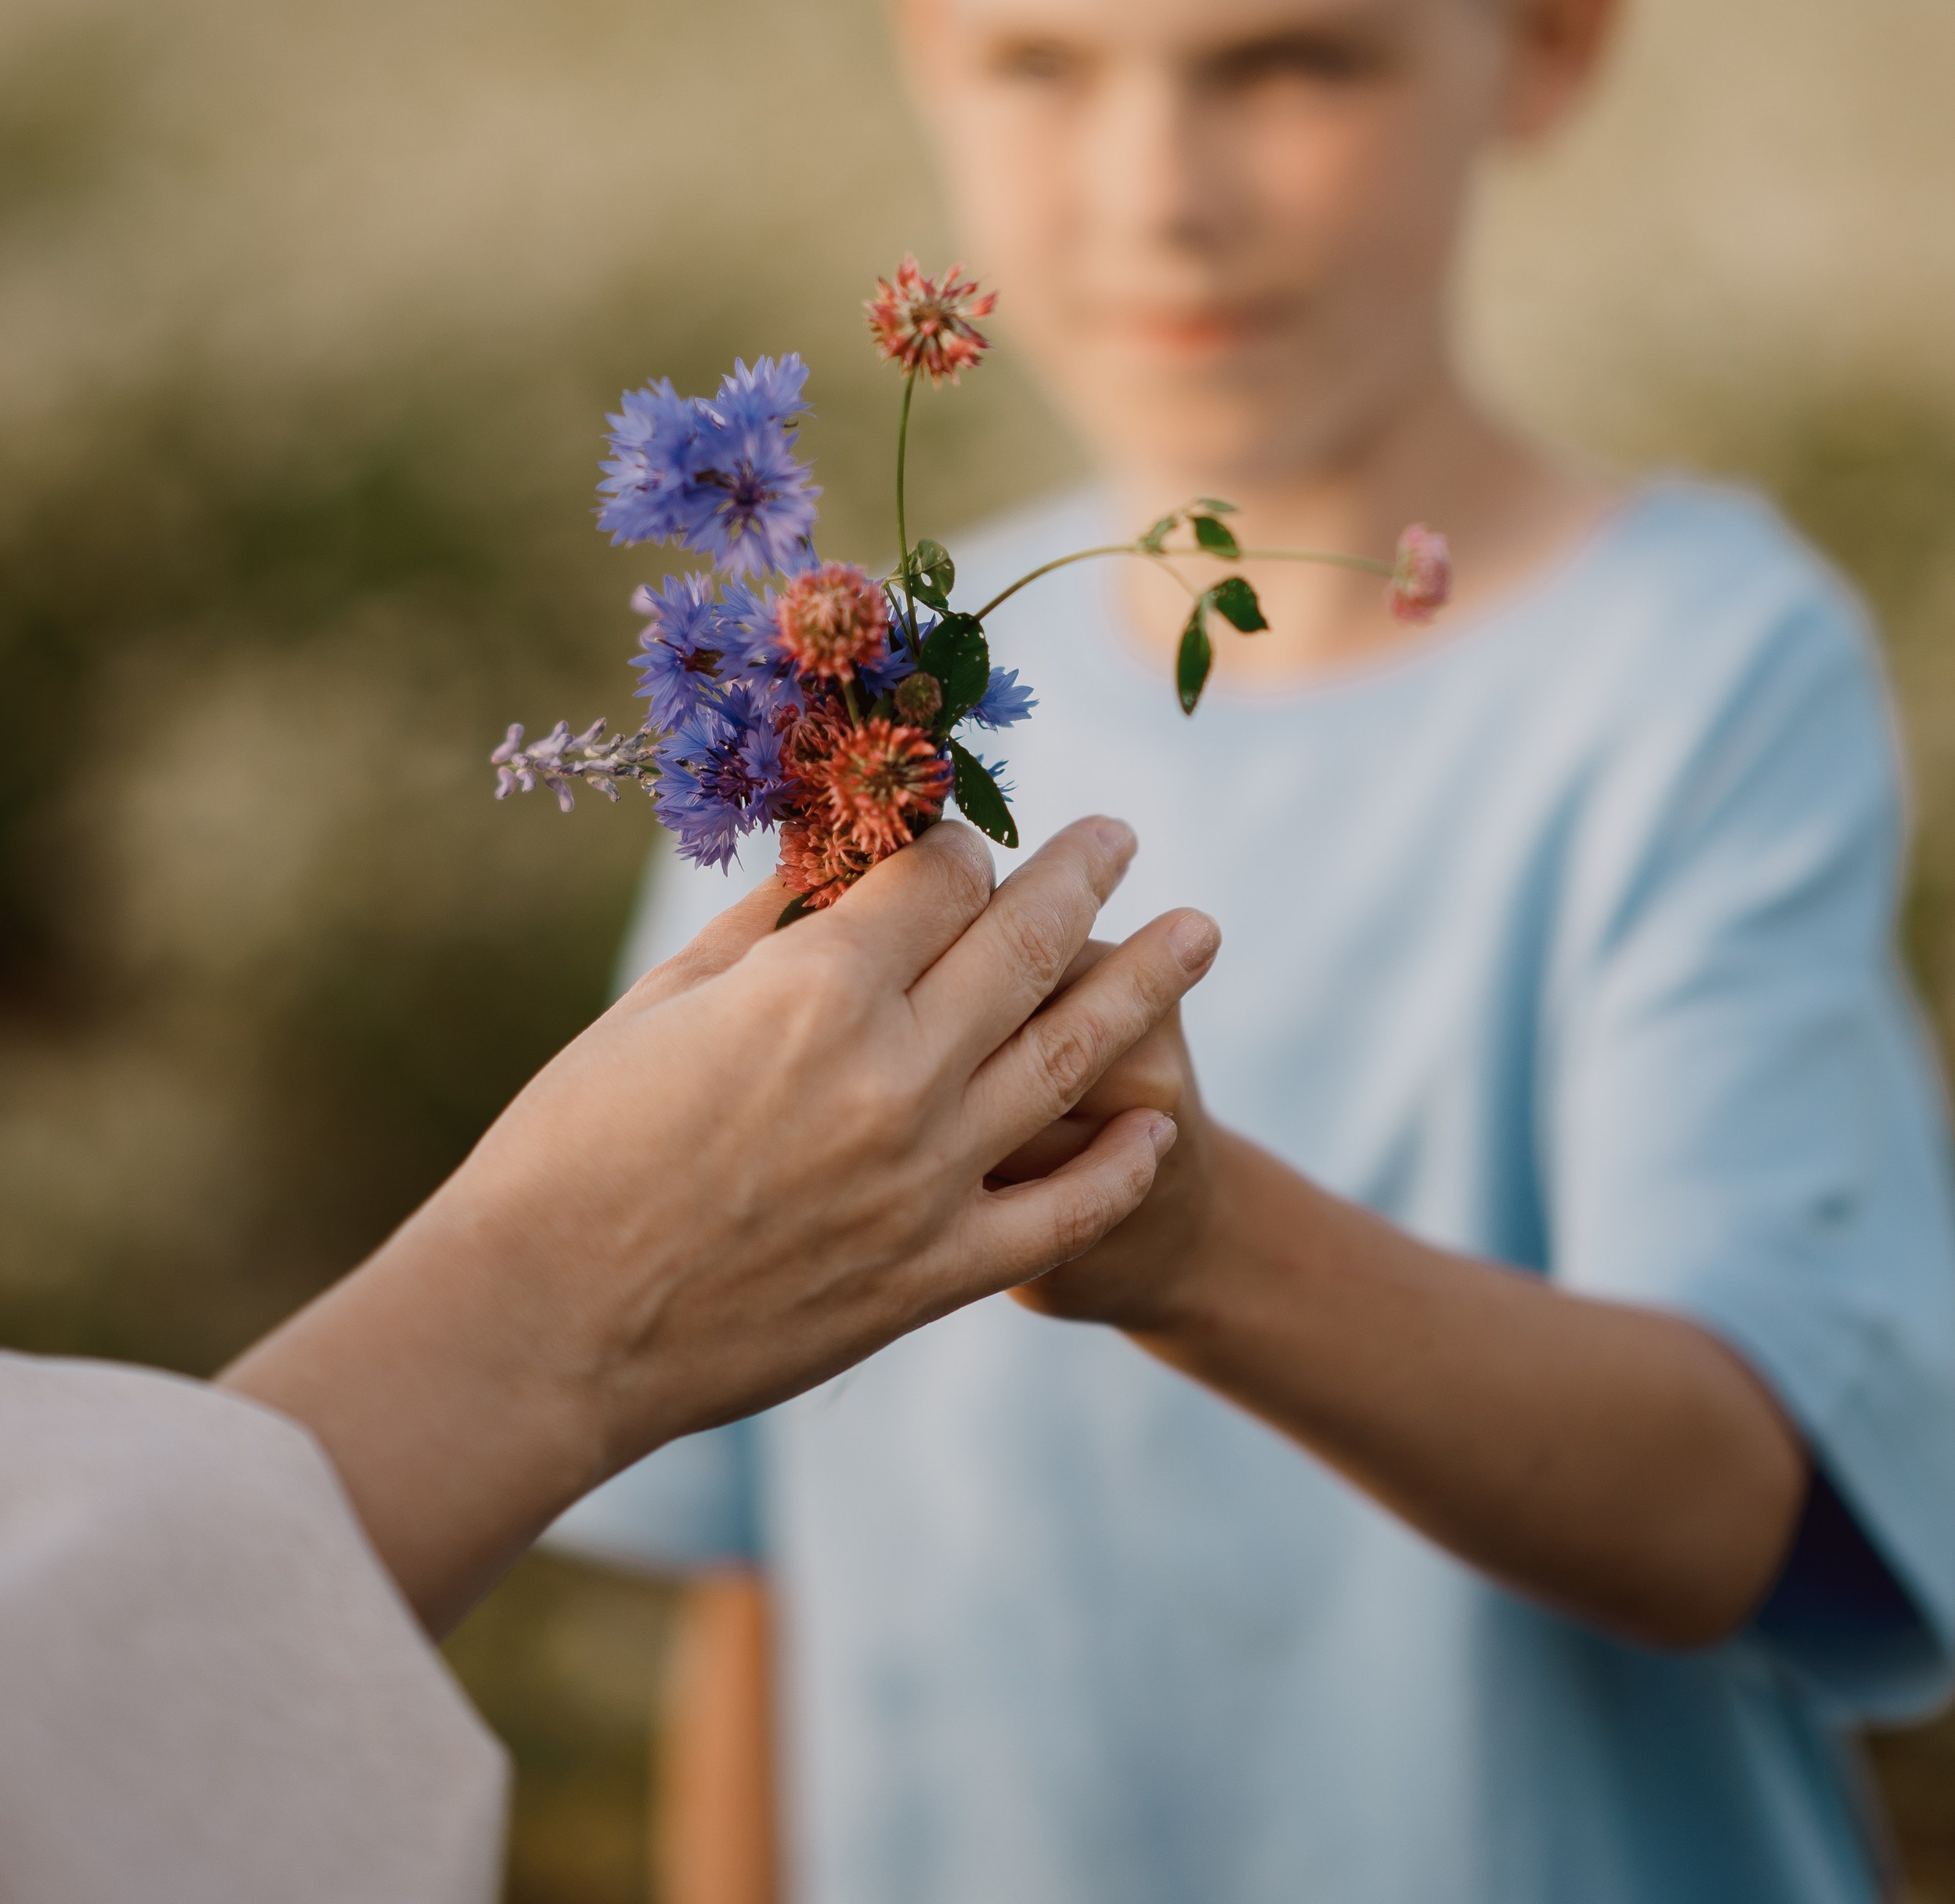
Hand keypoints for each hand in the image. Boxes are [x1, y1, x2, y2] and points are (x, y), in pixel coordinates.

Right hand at [223, 817, 1219, 1631]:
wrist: (542, 1330)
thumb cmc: (571, 1151)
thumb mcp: (662, 1004)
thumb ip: (764, 928)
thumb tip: (830, 864)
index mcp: (817, 988)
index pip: (940, 878)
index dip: (958, 845)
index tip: (966, 838)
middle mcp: (894, 1072)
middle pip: (1026, 943)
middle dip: (1083, 876)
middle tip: (1123, 834)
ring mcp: (928, 1179)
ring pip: (1075, 1055)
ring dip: (1150, 982)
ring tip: (1202, 931)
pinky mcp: (933, 1277)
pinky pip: (1063, 1212)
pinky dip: (1123, 1164)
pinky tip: (1163, 1120)